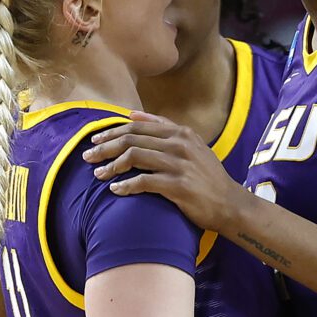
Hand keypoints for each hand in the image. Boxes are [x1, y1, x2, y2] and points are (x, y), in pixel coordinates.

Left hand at [82, 111, 246, 230]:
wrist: (229, 204)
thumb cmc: (207, 176)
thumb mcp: (191, 145)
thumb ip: (164, 129)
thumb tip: (132, 113)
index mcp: (181, 132)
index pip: (138, 126)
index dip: (113, 131)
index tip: (95, 139)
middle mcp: (180, 144)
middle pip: (132, 139)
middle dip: (105, 147)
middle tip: (87, 157)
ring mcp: (179, 164)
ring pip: (134, 157)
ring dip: (111, 166)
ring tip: (97, 175)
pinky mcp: (178, 186)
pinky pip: (143, 182)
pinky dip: (125, 185)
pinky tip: (115, 190)